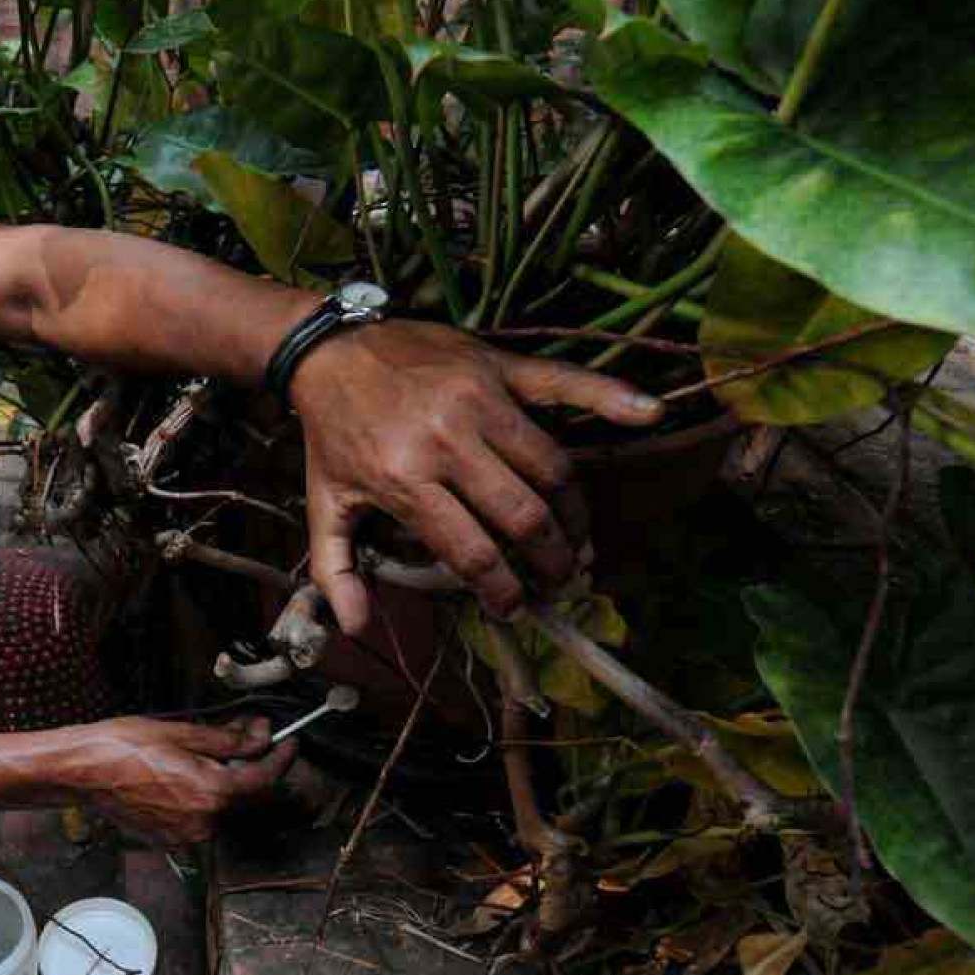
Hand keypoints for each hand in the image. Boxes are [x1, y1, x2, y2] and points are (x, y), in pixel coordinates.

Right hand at [58, 716, 296, 845]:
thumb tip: (261, 735)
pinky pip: (201, 818)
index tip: (290, 741)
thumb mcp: (181, 732)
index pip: (264, 779)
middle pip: (245, 795)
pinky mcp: (171, 840)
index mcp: (211, 794)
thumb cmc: (124, 746)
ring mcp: (186, 836)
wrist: (82, 772)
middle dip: (252, 765)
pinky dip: (204, 797)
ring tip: (211, 753)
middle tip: (248, 734)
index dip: (282, 758)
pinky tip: (188, 774)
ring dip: (227, 782)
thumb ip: (227, 739)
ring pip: (223, 807)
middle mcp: (204, 823)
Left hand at [291, 321, 662, 627]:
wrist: (329, 349)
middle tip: (559, 581)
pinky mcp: (499, 365)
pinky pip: (564, 382)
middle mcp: (447, 440)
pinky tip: (649, 412)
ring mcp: (479, 399)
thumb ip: (336, 568)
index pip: (473, 552)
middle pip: (523, 516)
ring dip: (574, 512)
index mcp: (404, 478)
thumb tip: (355, 626)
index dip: (503, 591)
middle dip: (550, 562)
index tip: (514, 608)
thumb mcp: (325, 501)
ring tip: (577, 541)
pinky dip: (611, 395)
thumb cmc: (332, 431)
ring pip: (552, 468)